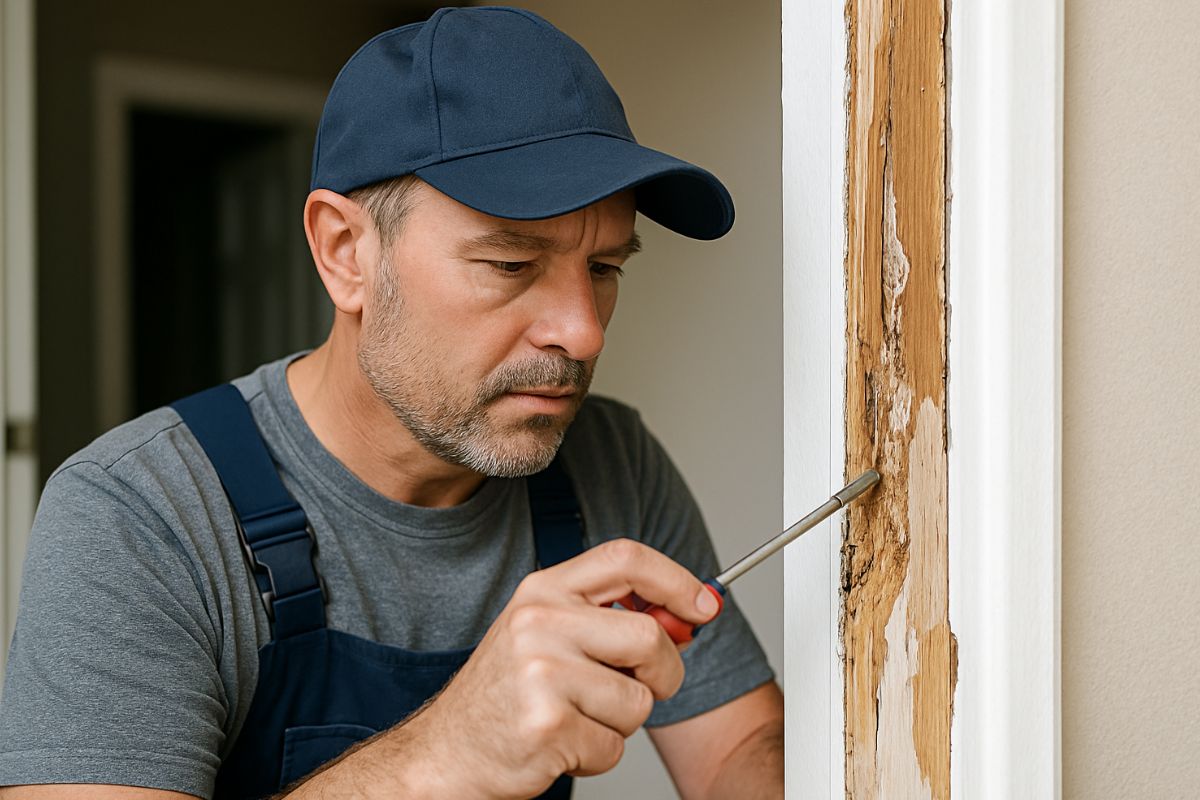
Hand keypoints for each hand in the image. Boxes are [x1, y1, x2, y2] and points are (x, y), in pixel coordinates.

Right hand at [398, 538, 719, 797]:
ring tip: (576, 719)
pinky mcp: (547, 724)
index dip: (676, 579)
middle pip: (649, 637)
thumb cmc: (506, 694)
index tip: (705, 606)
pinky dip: (598, 755)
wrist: (449, 752)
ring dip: (620, 723)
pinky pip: (615, 745)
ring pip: (638, 701)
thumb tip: (688, 616)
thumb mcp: (547, 634)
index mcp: (542, 591)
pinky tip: (562, 745)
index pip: (626, 558)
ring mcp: (541, 673)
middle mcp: (539, 623)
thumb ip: (609, 618)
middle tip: (642, 686)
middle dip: (663, 673)